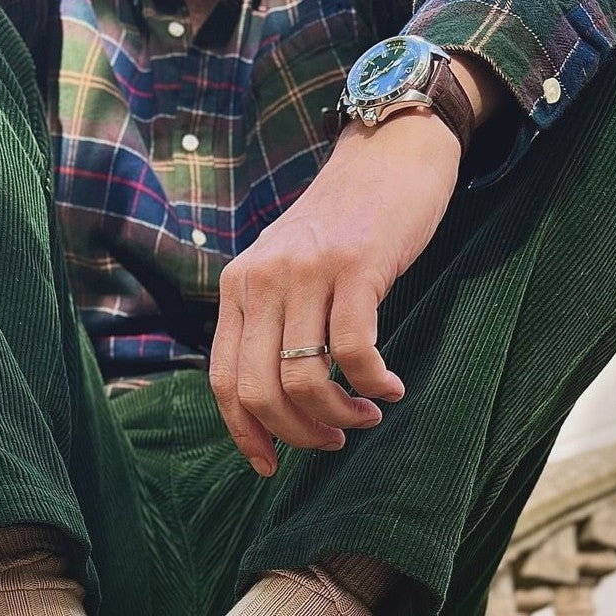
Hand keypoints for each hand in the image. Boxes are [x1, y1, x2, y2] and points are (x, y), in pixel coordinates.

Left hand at [210, 107, 461, 476]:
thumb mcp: (287, 268)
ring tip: (364, 417)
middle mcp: (262, 280)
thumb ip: (271, 321)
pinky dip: (373, 384)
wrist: (390, 150)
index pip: (224, 381)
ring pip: (304, 379)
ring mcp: (307, 272)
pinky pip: (354, 351)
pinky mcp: (356, 266)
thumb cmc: (345, 224)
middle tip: (331, 443)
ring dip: (337, 416)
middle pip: (259, 390)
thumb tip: (273, 404)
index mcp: (238, 287)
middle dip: (296, 434)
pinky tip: (391, 388)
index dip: (244, 433)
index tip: (269, 465)